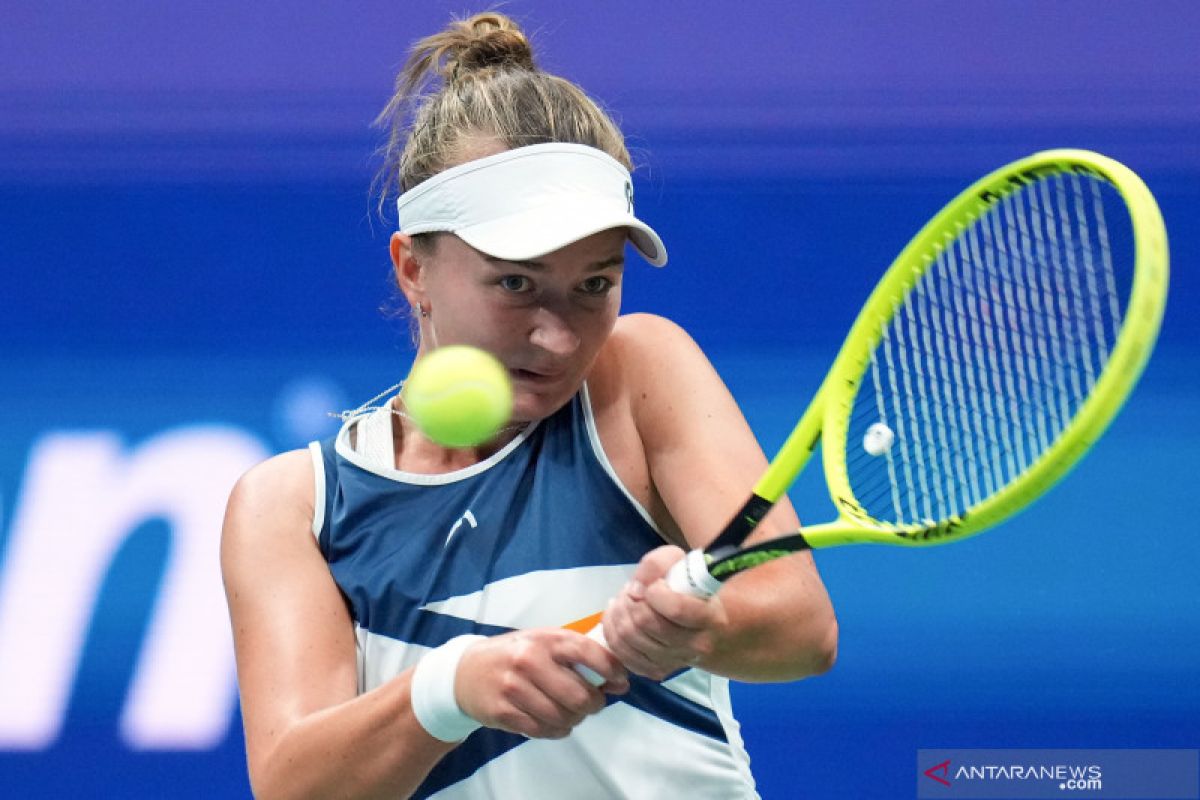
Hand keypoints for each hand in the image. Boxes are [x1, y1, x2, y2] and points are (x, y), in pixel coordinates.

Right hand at [454, 628, 627, 738]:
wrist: (466, 672)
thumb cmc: (515, 655)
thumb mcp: (544, 643)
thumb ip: (579, 656)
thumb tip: (619, 681)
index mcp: (545, 639)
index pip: (588, 652)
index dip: (611, 670)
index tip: (620, 681)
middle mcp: (529, 660)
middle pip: (579, 696)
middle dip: (594, 704)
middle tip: (592, 703)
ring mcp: (514, 687)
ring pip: (563, 717)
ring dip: (574, 720)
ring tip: (570, 712)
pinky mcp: (503, 711)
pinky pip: (543, 730)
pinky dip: (556, 730)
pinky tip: (553, 721)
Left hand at [600, 545, 727, 680]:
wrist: (698, 619)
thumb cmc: (688, 586)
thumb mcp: (678, 562)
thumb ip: (656, 565)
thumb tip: (635, 590)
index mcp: (709, 617)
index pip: (676, 608)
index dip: (655, 592)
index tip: (652, 585)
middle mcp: (695, 645)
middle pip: (645, 623)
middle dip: (629, 600)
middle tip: (631, 590)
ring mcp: (675, 661)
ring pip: (629, 637)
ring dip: (618, 613)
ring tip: (624, 600)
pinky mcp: (656, 670)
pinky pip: (622, 653)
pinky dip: (612, 631)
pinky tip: (618, 617)